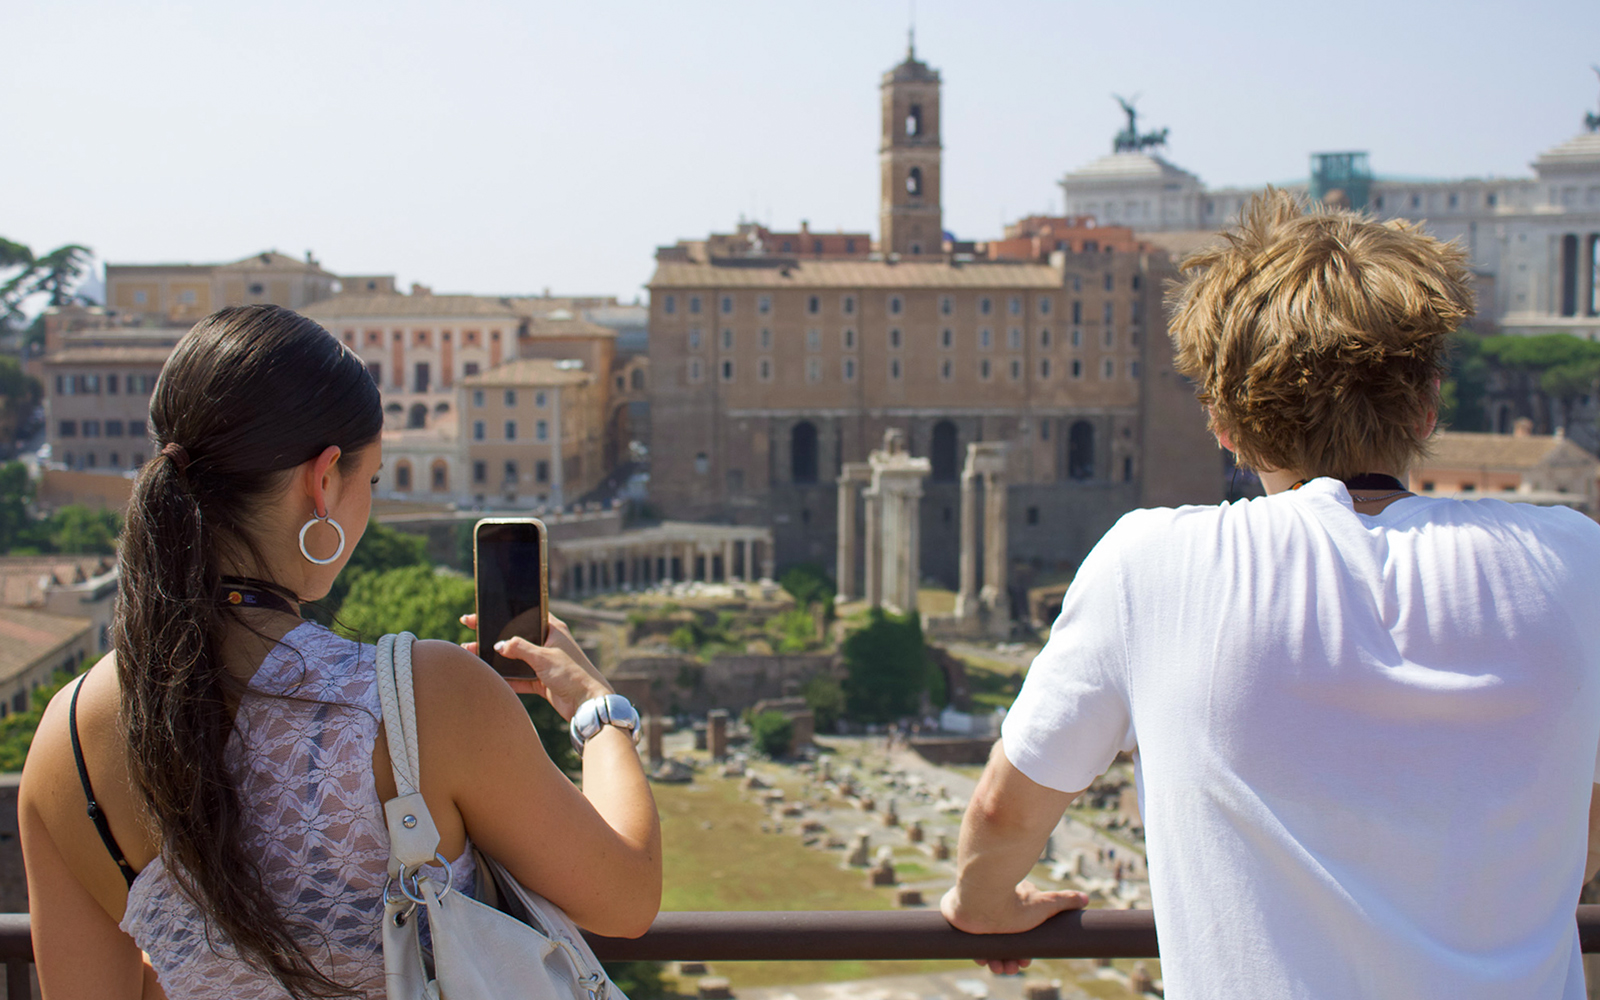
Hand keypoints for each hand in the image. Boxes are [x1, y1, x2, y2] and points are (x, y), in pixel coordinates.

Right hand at [459, 613, 611, 718]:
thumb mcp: (544, 657)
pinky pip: (518, 678)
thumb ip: (519, 648)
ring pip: (515, 658)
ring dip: (496, 658)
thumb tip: (498, 645)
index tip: (481, 612)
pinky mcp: (542, 681)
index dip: (503, 613)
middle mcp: (548, 644)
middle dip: (493, 635)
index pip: (524, 615)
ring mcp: (544, 663)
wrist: (587, 703)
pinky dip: (505, 678)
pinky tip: (487, 675)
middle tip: (469, 628)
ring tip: (471, 652)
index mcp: (553, 629)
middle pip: (516, 637)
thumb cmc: (572, 674)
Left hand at [940, 880, 1087, 975]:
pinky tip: (985, 961)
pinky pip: (970, 942)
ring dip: (997, 960)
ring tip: (1001, 969)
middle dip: (1011, 959)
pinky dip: (980, 954)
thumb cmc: (1014, 900)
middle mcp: (995, 906)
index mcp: (1013, 900)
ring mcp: (978, 913)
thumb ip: (1066, 900)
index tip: (1026, 961)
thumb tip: (1085, 898)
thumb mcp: (1045, 904)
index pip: (1021, 929)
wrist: (982, 899)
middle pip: (1006, 940)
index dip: (1024, 949)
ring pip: (989, 944)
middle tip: (1013, 968)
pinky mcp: (960, 919)